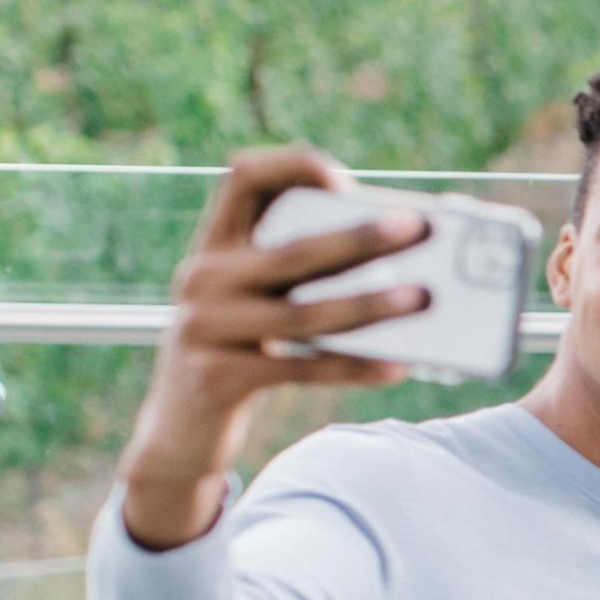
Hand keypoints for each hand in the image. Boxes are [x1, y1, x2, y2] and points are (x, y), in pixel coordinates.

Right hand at [120, 147, 431, 549]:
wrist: (178, 431)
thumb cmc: (239, 353)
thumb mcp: (255, 301)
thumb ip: (300, 273)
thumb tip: (397, 260)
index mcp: (213, 245)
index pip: (242, 178)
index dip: (292, 168)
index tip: (345, 180)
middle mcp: (201, 277)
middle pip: (292, 251)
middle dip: (362, 238)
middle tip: (420, 229)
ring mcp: (203, 328)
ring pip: (303, 314)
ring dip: (370, 305)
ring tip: (422, 298)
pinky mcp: (216, 378)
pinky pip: (301, 369)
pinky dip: (353, 366)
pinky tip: (396, 366)